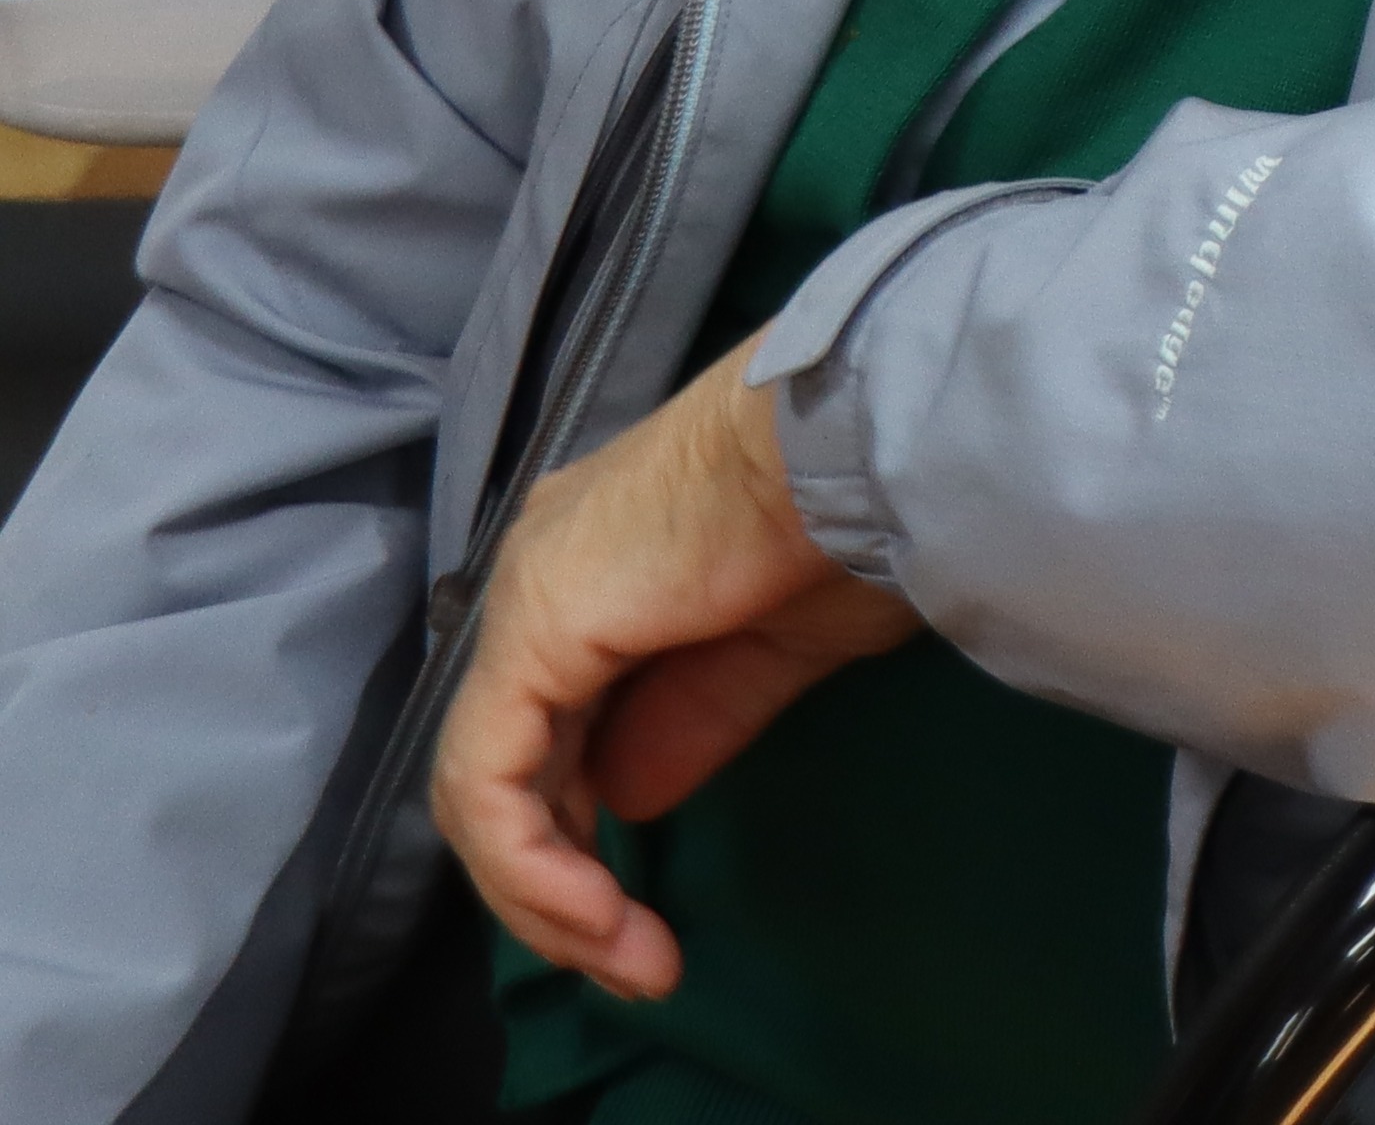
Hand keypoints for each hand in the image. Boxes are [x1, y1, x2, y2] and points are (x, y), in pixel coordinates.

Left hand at [431, 364, 921, 999]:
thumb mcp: (780, 647)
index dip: (579, 832)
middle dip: (561, 885)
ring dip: (548, 895)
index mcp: (603, 569)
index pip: (548, 727)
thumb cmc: (853, 519)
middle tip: (635, 962)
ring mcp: (526, 601)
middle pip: (506, 767)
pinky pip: (490, 782)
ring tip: (626, 955)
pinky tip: (593, 913)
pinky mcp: (529, 634)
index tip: (642, 913)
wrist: (863, 439)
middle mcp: (543, 578)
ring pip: (484, 789)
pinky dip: (534, 866)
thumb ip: (697, 715)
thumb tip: (628, 805)